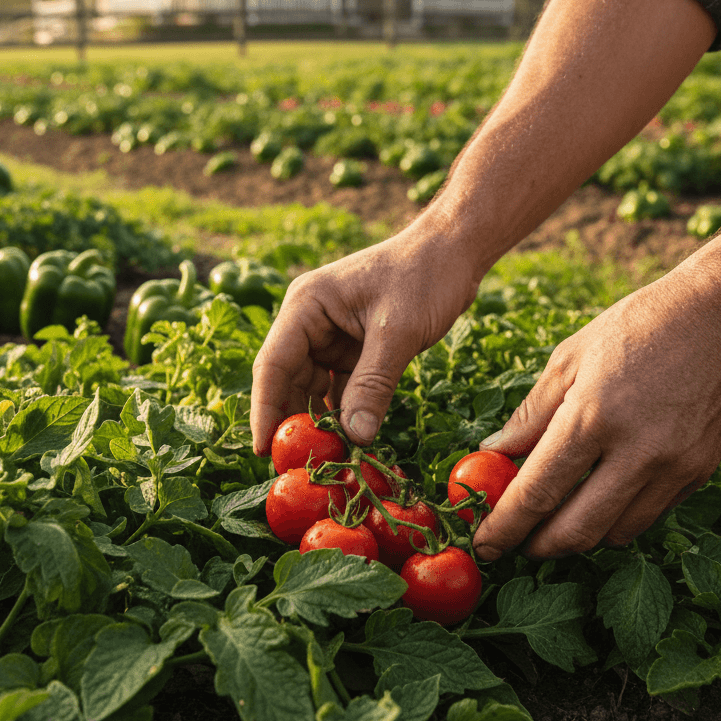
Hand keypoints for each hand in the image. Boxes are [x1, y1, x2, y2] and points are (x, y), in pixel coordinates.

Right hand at [250, 226, 479, 454]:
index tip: (265, 450)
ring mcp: (331, 335)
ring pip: (313, 388)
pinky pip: (340, 387)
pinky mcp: (354, 348)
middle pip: (288, 380)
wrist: (455, 251)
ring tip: (323, 461)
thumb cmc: (425, 276)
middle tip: (295, 468)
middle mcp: (310, 320)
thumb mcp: (398, 331)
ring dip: (319, 422)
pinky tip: (350, 442)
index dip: (265, 409)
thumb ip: (373, 383)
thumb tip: (355, 437)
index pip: (274, 364)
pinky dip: (343, 413)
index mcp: (306, 305)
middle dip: (291, 422)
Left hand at [472, 265, 720, 560]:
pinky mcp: (699, 473)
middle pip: (575, 530)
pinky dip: (615, 519)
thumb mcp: (569, 358)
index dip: (505, 527)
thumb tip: (492, 452)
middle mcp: (635, 451)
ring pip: (614, 533)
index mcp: (591, 416)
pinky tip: (598, 498)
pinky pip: (648, 516)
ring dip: (577, 536)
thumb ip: (530, 414)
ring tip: (554, 519)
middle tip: (515, 542)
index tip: (484, 544)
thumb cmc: (635, 328)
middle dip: (537, 546)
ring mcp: (673, 467)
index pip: (537, 492)